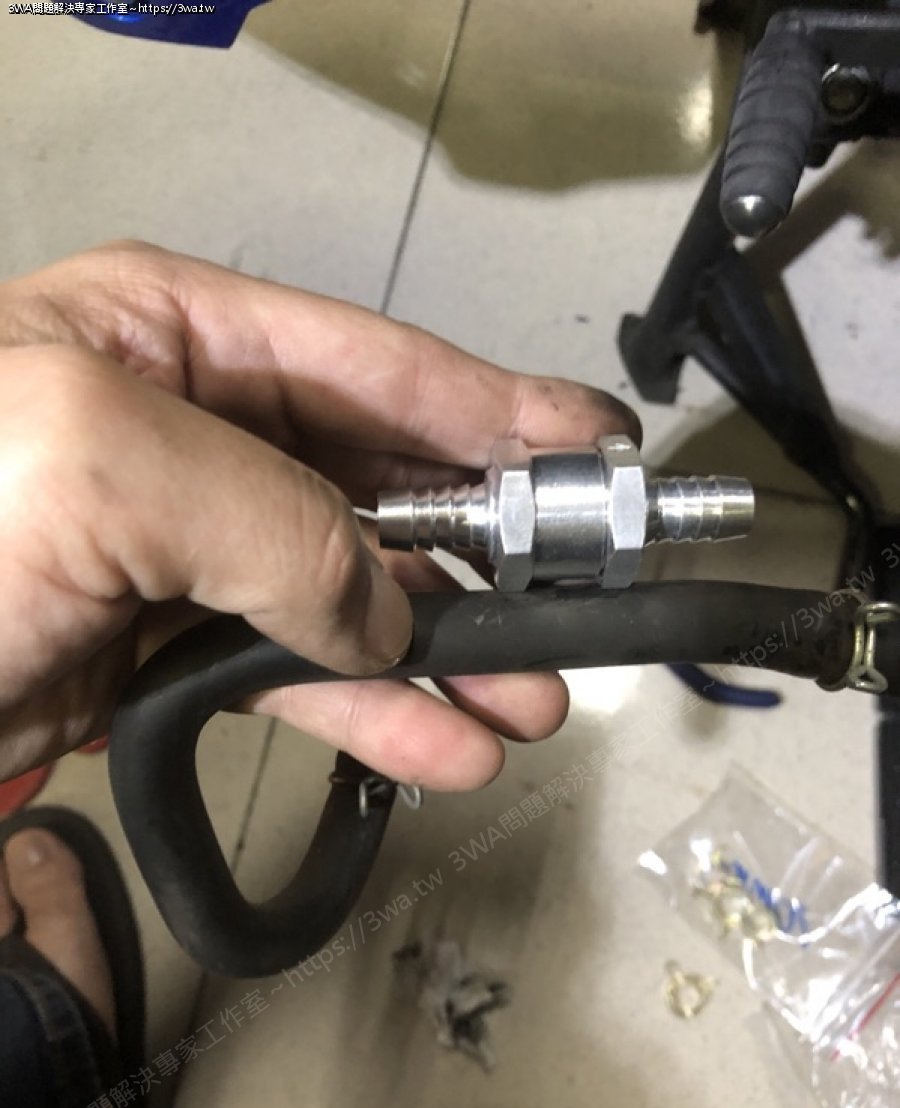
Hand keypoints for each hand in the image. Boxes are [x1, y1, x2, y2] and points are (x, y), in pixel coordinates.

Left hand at [0, 242, 639, 789]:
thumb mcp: (105, 464)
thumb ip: (280, 524)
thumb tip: (387, 614)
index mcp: (177, 337)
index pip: (374, 363)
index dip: (495, 408)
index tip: (598, 448)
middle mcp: (195, 431)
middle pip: (381, 483)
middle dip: (487, 551)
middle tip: (574, 609)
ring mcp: (184, 546)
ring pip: (350, 594)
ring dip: (442, 652)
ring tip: (525, 706)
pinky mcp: (165, 649)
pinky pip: (296, 675)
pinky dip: (371, 714)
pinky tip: (439, 749)